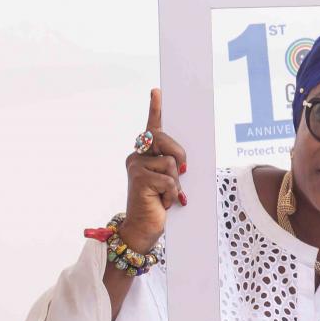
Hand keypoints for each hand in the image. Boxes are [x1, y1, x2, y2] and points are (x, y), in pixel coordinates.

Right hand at [122, 89, 186, 252]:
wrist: (144, 229)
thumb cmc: (159, 204)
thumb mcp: (169, 180)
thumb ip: (172, 165)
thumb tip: (182, 162)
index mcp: (144, 155)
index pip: (151, 128)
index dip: (155, 109)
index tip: (158, 91)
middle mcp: (137, 156)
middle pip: (165, 141)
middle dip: (179, 155)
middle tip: (183, 173)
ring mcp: (136, 166)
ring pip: (171, 163)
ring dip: (176, 182)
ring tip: (166, 195)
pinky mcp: (139, 179)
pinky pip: (169, 179)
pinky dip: (172, 194)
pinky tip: (164, 203)